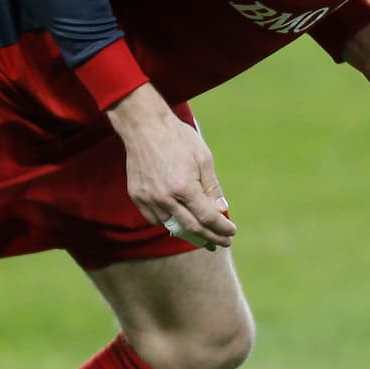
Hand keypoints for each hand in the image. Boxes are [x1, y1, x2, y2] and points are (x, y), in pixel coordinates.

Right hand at [107, 84, 237, 248]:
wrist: (144, 126)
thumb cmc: (178, 138)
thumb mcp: (203, 159)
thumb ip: (212, 188)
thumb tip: (222, 210)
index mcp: (184, 187)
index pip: (207, 218)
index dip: (222, 228)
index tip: (232, 232)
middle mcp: (165, 197)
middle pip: (191, 228)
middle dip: (210, 237)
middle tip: (223, 242)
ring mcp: (149, 199)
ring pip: (172, 226)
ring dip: (190, 233)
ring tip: (204, 237)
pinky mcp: (137, 197)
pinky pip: (155, 219)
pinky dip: (169, 224)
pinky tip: (179, 222)